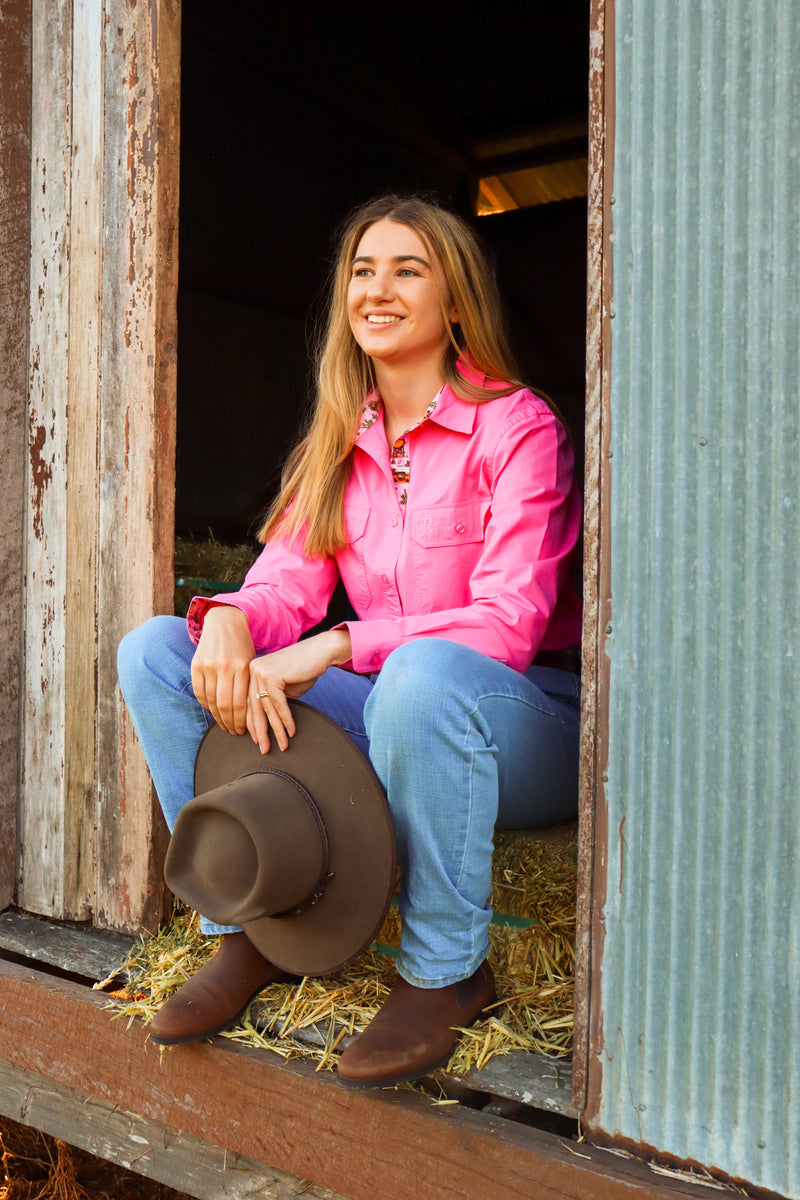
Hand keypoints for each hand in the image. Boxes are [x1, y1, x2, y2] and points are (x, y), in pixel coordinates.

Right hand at [191, 606, 254, 734]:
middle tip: (233, 732)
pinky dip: (205, 705)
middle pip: (225, 705)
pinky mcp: (196, 665)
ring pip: (211, 701)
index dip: (241, 721)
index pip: (241, 702)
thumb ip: (248, 685)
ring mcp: (208, 666)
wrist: (224, 622)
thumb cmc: (242, 646)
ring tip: (224, 725)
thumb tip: (250, 715)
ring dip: (217, 717)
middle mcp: (224, 667)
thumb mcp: (251, 662)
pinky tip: (212, 711)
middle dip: (230, 722)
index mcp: (242, 667)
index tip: (243, 731)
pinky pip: (199, 692)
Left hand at [247, 628, 351, 752]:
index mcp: (252, 672)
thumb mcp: (284, 688)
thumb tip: (266, 725)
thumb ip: (273, 702)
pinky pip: (278, 704)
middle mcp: (252, 670)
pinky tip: (291, 732)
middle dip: (260, 731)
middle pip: (254, 707)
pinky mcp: (272, 675)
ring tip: (282, 745)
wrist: (321, 651)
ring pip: (267, 708)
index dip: (252, 724)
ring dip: (276, 730)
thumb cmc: (304, 670)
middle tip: (264, 749)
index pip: (249, 703)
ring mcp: (260, 671)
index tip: (256, 741)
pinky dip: (286, 720)